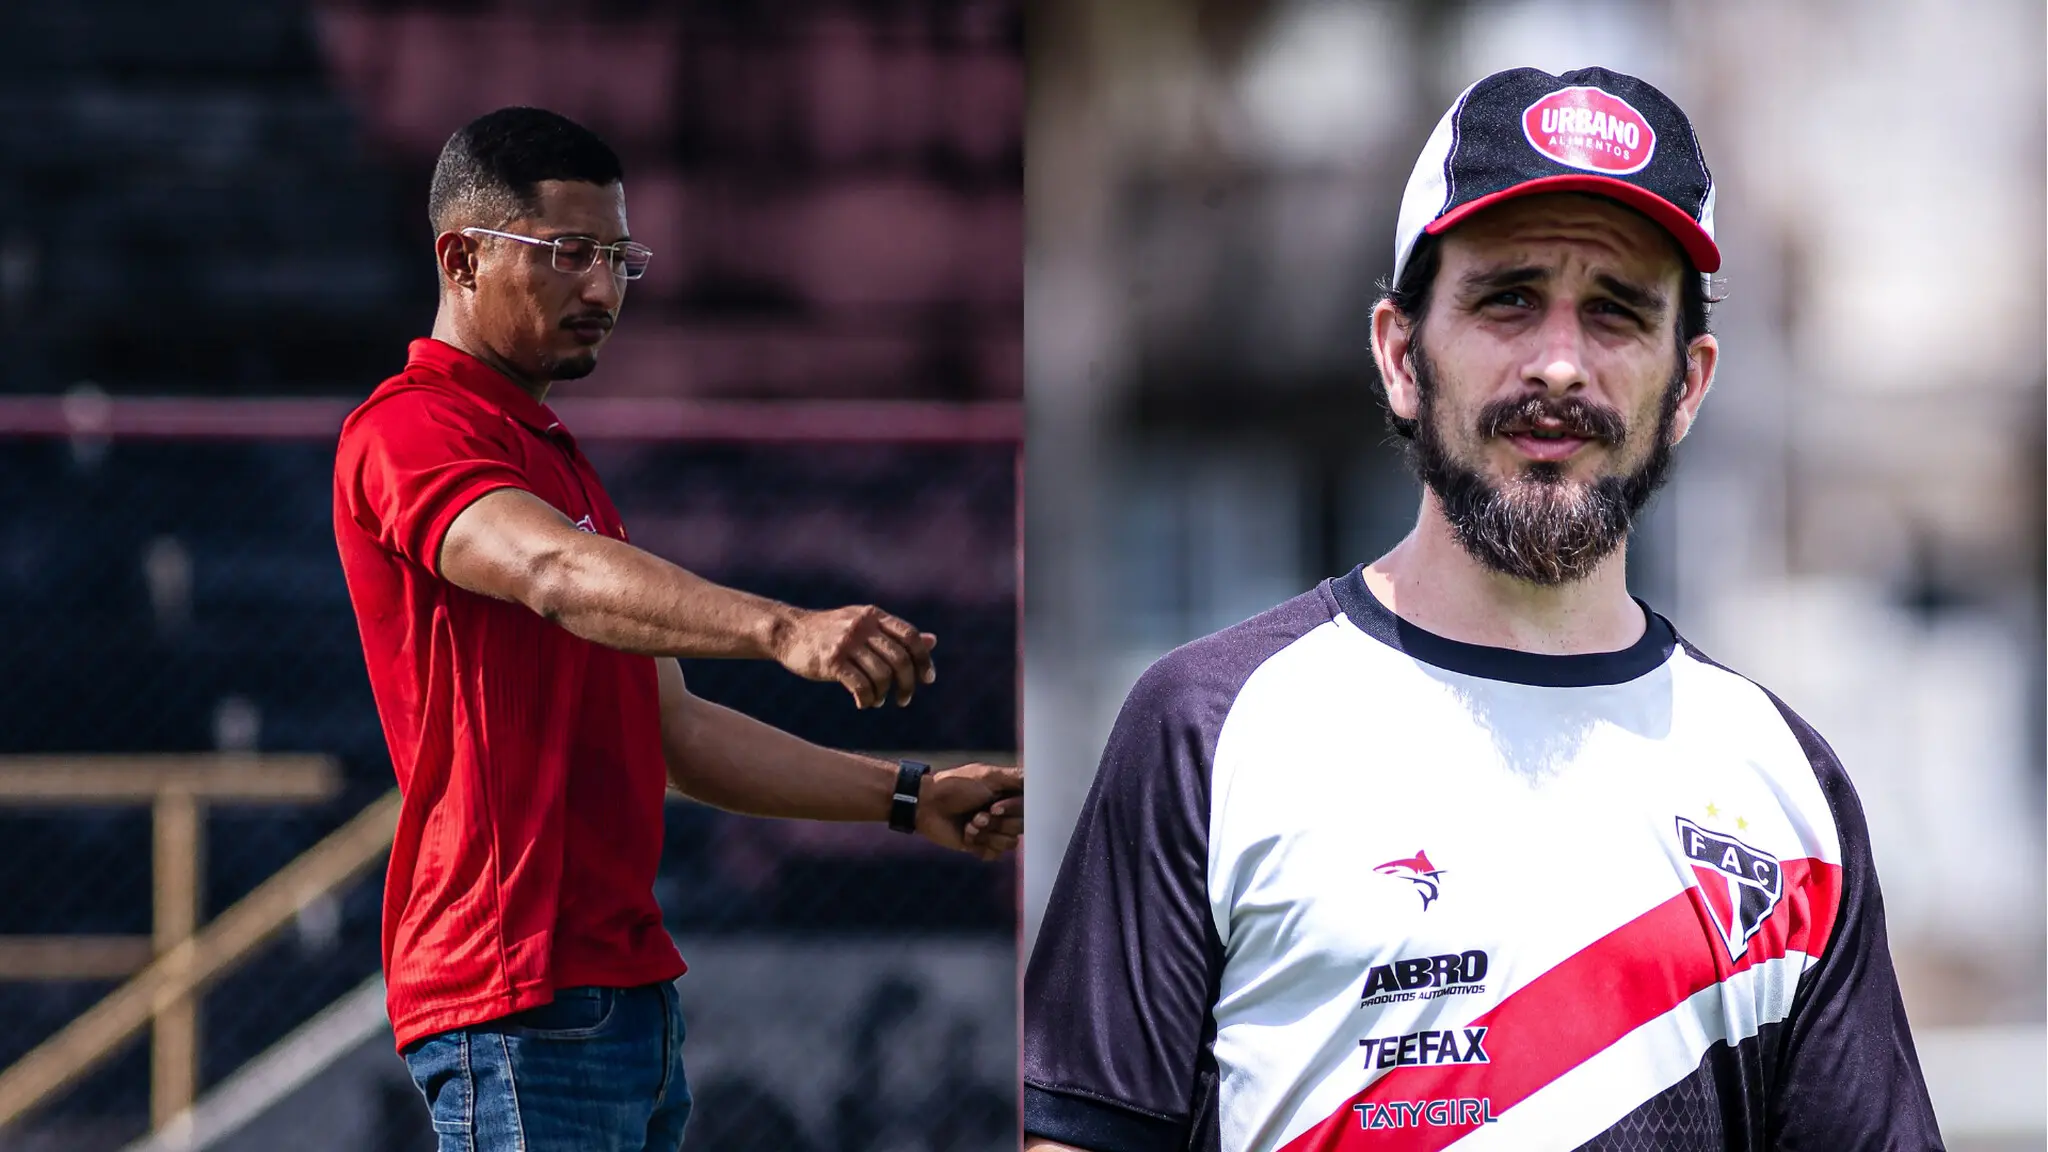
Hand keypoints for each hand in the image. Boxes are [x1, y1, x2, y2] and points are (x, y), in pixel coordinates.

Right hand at [774, 605, 935, 708]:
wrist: (789, 633)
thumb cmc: (831, 632)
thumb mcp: (865, 626)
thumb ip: (896, 634)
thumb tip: (932, 641)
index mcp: (874, 616)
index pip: (910, 636)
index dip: (924, 659)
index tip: (928, 679)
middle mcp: (862, 626)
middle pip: (900, 658)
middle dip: (907, 683)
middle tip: (904, 699)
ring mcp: (846, 642)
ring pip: (881, 675)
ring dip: (885, 694)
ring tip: (879, 701)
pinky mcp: (831, 660)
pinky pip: (860, 685)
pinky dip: (867, 699)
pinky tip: (864, 703)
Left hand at [916, 763, 1021, 860]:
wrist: (927, 805)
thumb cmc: (956, 786)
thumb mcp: (988, 776)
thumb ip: (1016, 777)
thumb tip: (1042, 774)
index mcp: (1008, 795)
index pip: (1028, 809)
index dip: (1012, 811)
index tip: (993, 806)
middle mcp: (1004, 812)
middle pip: (1020, 828)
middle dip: (997, 823)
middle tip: (977, 815)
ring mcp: (992, 830)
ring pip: (1008, 844)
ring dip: (986, 834)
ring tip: (969, 824)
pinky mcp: (980, 845)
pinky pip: (994, 855)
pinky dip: (978, 845)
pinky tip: (966, 835)